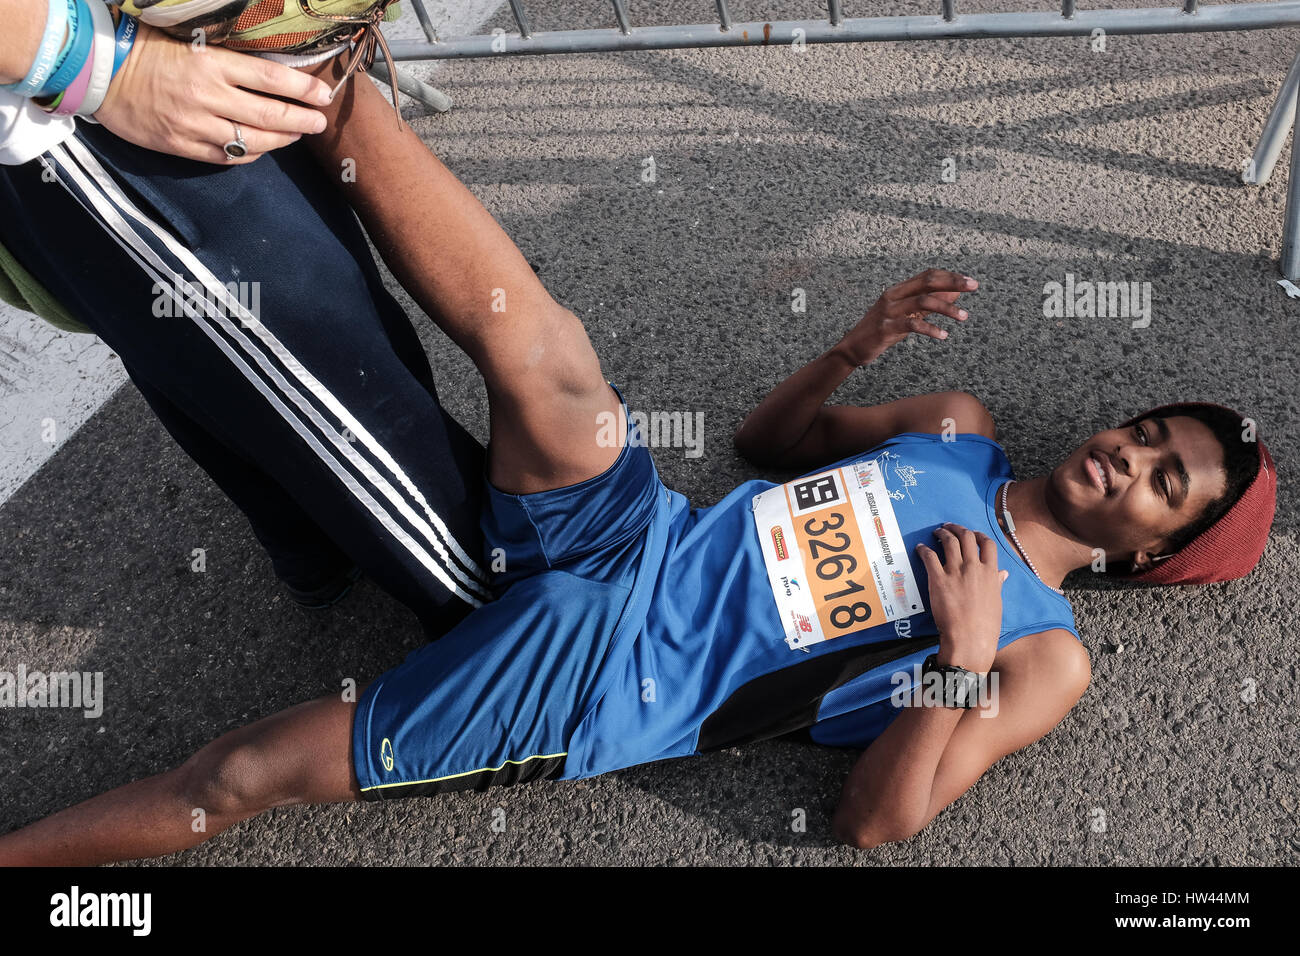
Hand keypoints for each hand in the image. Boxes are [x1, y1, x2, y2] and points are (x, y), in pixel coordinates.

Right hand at [94, 23, 334, 164]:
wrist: (97, 70)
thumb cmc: (145, 47)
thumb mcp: (189, 40)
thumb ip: (227, 57)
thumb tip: (269, 70)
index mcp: (210, 64)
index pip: (270, 78)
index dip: (302, 89)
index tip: (323, 95)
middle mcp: (207, 96)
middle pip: (269, 115)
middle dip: (301, 120)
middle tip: (319, 122)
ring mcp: (194, 125)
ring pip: (252, 141)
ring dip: (281, 140)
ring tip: (296, 135)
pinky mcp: (181, 146)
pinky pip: (226, 157)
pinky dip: (250, 154)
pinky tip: (262, 148)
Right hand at [839, 269, 977, 365]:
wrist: (852, 349)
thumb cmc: (881, 332)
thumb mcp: (906, 315)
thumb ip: (927, 305)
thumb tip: (954, 293)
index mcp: (898, 290)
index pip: (928, 275)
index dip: (950, 276)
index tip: (970, 282)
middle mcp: (893, 296)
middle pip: (927, 282)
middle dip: (953, 282)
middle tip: (974, 287)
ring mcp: (888, 311)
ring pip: (923, 302)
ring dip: (947, 308)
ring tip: (964, 316)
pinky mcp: (886, 328)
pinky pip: (912, 324)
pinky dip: (931, 329)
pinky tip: (943, 335)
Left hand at [915, 522, 1006, 674]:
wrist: (970, 639)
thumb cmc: (985, 625)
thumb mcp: (996, 602)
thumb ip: (997, 584)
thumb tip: (1003, 574)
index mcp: (990, 573)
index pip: (987, 544)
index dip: (978, 535)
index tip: (972, 533)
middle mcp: (974, 568)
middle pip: (966, 537)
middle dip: (957, 528)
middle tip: (949, 527)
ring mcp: (956, 572)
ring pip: (949, 542)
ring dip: (942, 533)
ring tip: (936, 532)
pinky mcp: (938, 579)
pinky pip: (929, 557)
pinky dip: (924, 549)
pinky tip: (921, 548)